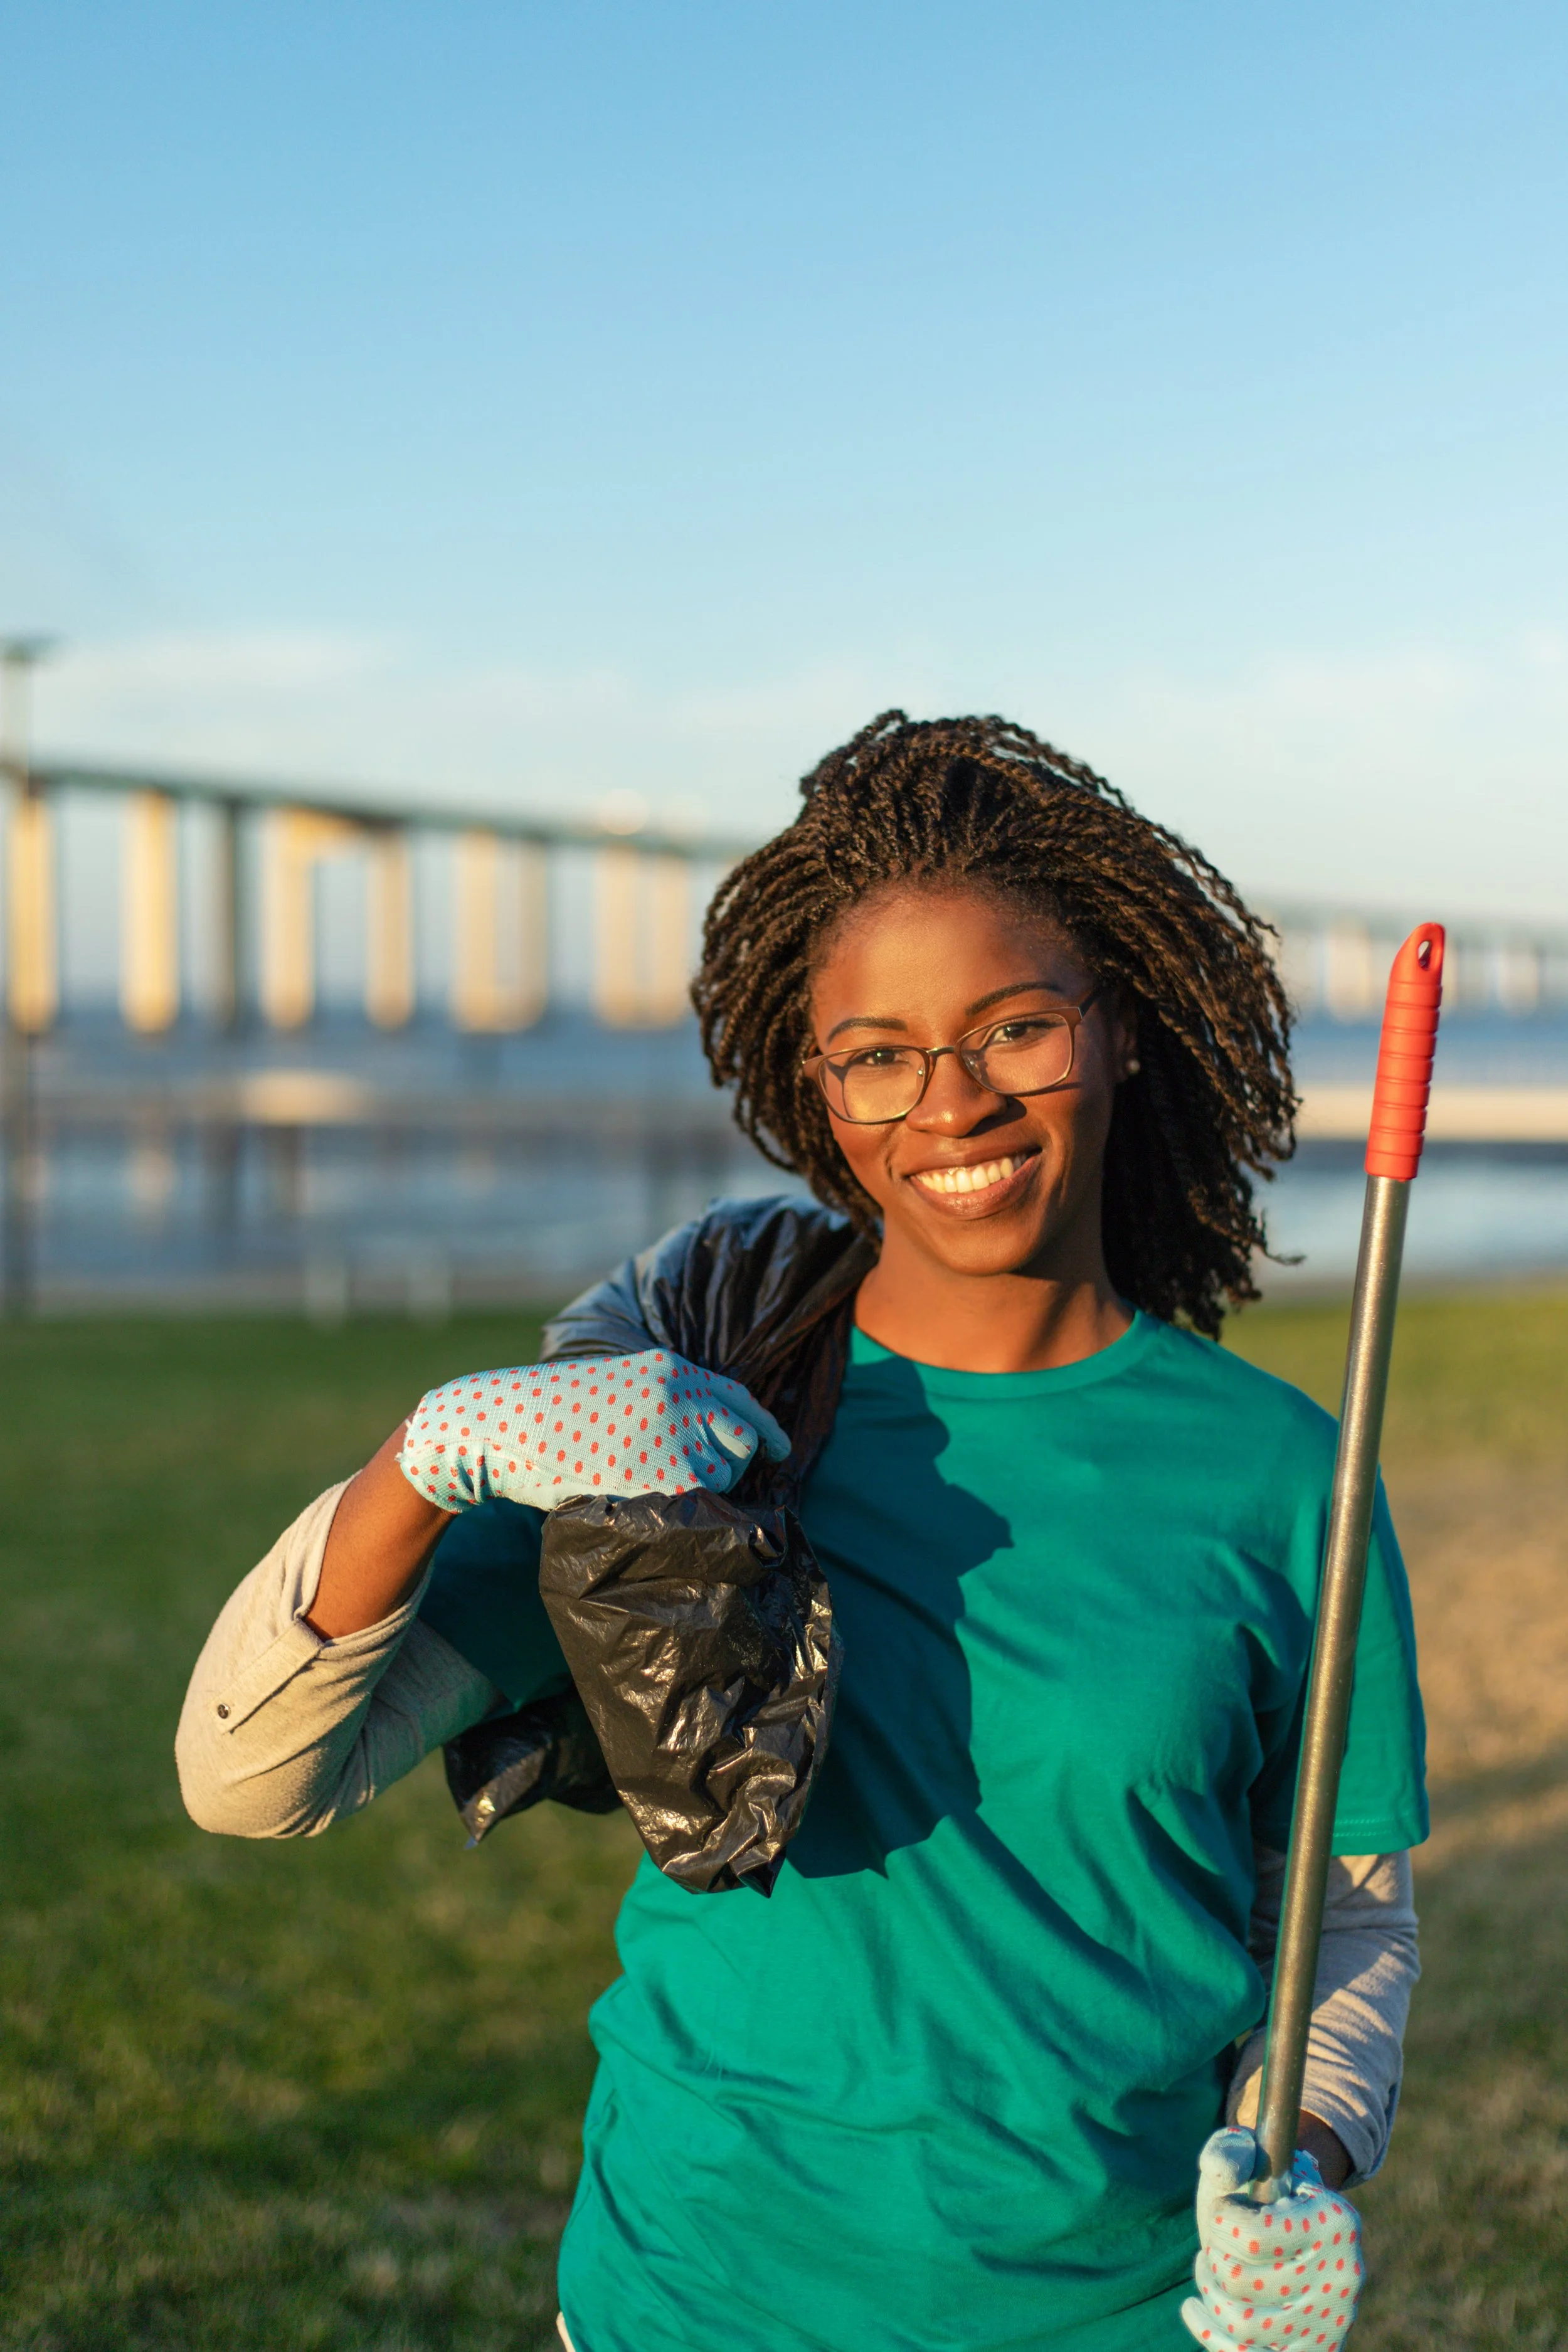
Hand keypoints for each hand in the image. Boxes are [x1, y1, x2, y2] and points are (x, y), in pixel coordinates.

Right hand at [397, 1349, 791, 1512]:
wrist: (506, 1424)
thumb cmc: (556, 1410)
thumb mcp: (621, 1381)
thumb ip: (669, 1399)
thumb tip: (711, 1435)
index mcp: (672, 1369)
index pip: (740, 1400)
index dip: (764, 1430)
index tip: (778, 1450)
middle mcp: (681, 1397)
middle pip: (739, 1443)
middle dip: (728, 1464)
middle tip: (691, 1477)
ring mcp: (671, 1439)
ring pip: (718, 1479)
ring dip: (699, 1490)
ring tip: (648, 1483)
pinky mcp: (655, 1481)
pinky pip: (692, 1508)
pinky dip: (679, 1514)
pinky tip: (641, 1501)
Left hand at [1181, 2128, 1363, 2349]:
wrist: (1298, 2230)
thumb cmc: (1263, 2192)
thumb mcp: (1249, 2158)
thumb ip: (1230, 2151)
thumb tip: (1224, 2169)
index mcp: (1334, 2221)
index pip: (1253, 2236)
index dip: (1221, 2221)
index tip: (1226, 2209)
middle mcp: (1342, 2278)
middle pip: (1240, 2282)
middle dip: (1213, 2256)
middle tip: (1217, 2242)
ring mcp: (1329, 2323)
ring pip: (1241, 2325)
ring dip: (1210, 2291)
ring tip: (1210, 2268)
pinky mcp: (1314, 2351)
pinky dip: (1211, 2333)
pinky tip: (1194, 2308)